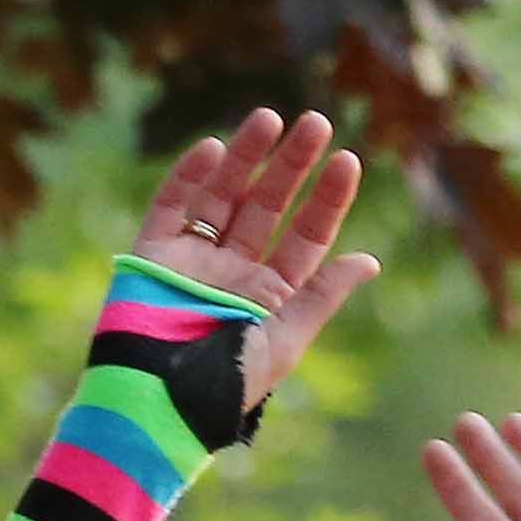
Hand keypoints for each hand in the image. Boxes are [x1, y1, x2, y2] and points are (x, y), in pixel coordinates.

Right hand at [133, 109, 379, 419]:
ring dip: (246, 156)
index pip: (306, 236)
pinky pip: (171, 205)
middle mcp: (232, 272)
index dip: (327, 199)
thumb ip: (321, 296)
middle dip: (292, 165)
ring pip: (222, 195)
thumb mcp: (285, 340)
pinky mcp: (151, 255)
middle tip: (316, 123)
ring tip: (270, 118)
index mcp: (269, 294)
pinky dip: (188, 175)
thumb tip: (369, 261)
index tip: (348, 161)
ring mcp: (192, 260)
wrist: (158, 402)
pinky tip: (214, 147)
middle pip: (268, 206)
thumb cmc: (226, 383)